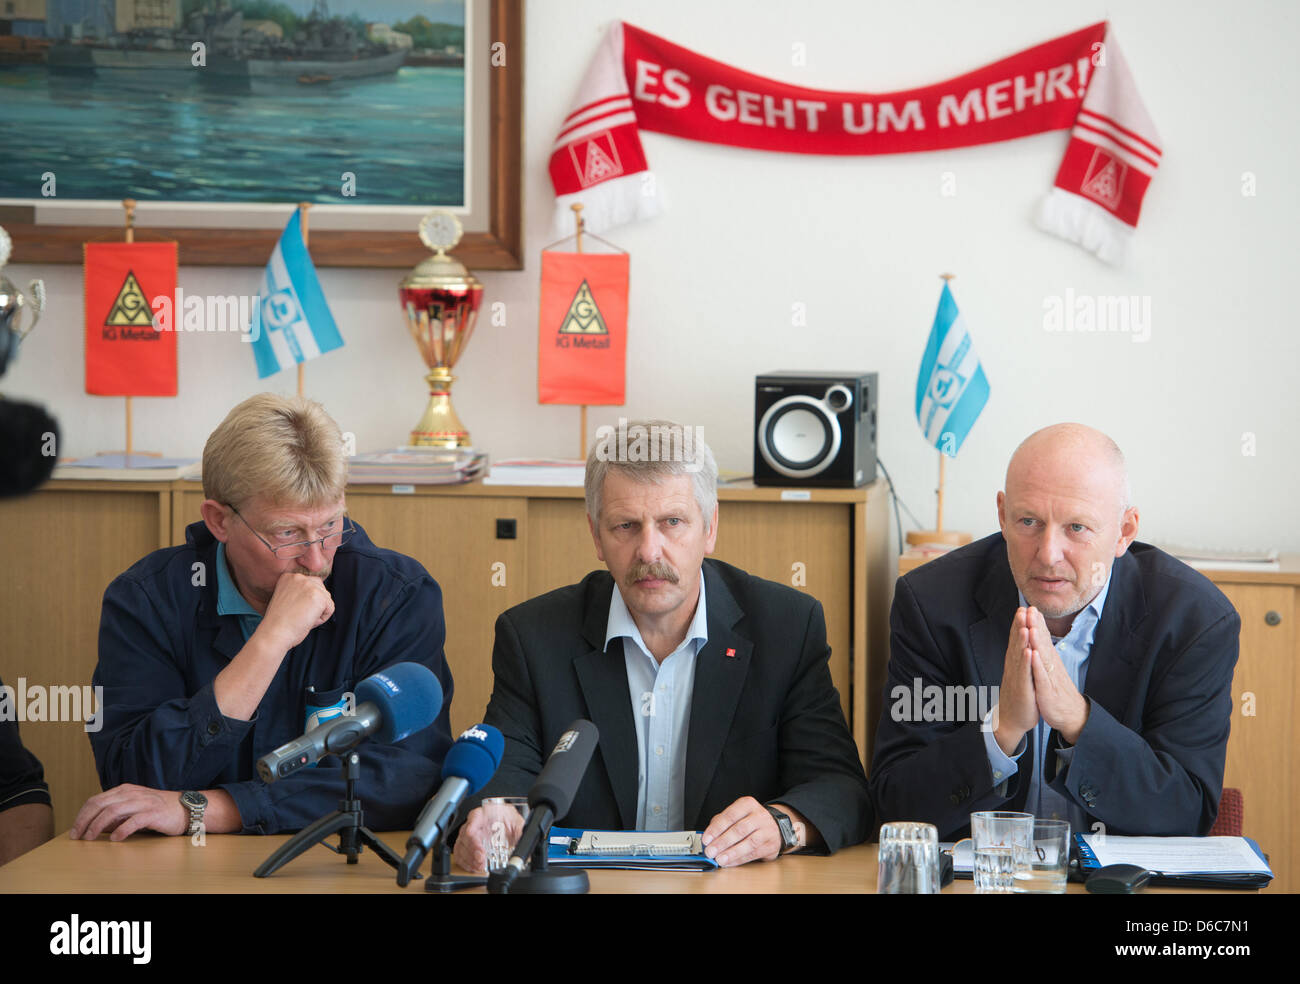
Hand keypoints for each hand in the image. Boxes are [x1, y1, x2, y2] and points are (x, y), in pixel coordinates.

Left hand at [69, 784, 186, 840]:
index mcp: (125, 790)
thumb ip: (116, 813)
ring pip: (112, 812)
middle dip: (84, 821)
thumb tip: (94, 826)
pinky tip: (114, 839)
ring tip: (90, 838)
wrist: (185, 808)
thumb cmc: (158, 809)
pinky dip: (120, 830)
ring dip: (97, 826)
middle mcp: (132, 794)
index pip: (95, 800)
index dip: (82, 815)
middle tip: (77, 836)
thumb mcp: (133, 806)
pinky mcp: (153, 813)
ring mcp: (143, 802)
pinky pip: (133, 821)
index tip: (75, 830)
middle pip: (100, 805)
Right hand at [257, 572, 334, 651]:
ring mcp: (309, 585)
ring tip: (300, 617)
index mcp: (288, 577)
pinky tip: (306, 621)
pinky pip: (330, 609)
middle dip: (314, 606)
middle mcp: (299, 577)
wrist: (274, 633)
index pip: (311, 585)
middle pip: (321, 590)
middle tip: (297, 615)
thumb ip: (299, 592)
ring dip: (317, 613)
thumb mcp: (286, 599)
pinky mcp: (319, 597)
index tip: (291, 609)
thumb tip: (315, 595)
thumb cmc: (278, 623)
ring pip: (326, 600)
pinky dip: (321, 619)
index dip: (305, 602)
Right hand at [452, 804, 527, 873]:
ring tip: (479, 867)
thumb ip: (520, 831)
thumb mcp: (517, 823)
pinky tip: (474, 866)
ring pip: (460, 846)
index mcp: (484, 813)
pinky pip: (459, 853)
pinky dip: (465, 862)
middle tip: (481, 862)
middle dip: (472, 853)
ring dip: (468, 859)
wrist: (507, 821)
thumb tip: (527, 842)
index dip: (475, 841)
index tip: (481, 852)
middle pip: (465, 838)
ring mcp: (468, 833)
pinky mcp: (467, 842)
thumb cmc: (508, 818)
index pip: (472, 823)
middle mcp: (473, 822)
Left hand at [702, 796, 782, 866]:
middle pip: (739, 829)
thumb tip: (709, 838)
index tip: (706, 839)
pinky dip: (740, 859)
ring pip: (749, 843)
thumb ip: (721, 823)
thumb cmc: (749, 821)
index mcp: (747, 804)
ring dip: (732, 852)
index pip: (730, 816)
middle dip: (722, 842)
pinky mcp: (771, 845)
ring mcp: (767, 830)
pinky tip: (730, 862)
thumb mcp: (736, 815)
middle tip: (710, 851)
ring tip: (719, 859)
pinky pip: (754, 853)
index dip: (716, 829)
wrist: (775, 826)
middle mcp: (759, 815)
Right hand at [993, 607, 1038, 754]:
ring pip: (1019, 656)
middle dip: (1019, 626)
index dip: (1019, 624)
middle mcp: (1013, 668)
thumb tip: (1022, 644)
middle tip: (1021, 609)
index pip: (1016, 640)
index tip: (1022, 609)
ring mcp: (1017, 678)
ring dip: (1021, 640)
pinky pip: (1024, 674)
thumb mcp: (1020, 674)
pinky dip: (1025, 662)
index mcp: (1014, 664)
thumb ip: (1020, 659)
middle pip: (1015, 644)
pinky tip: (1028, 651)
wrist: (1012, 720)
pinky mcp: (1022, 689)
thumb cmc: (1019, 696)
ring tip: (1024, 625)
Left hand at [1024, 607, 1088, 742]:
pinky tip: (1034, 655)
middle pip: (1043, 643)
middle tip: (1031, 609)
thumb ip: (1046, 654)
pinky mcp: (1048, 690)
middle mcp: (1051, 666)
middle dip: (1036, 626)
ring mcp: (1050, 678)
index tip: (1031, 607)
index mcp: (1050, 661)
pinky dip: (1037, 666)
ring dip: (1038, 642)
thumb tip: (1041, 638)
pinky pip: (1042, 677)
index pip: (1043, 639)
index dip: (1037, 623)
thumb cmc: (1057, 690)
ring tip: (1032, 627)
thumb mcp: (1050, 670)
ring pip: (1043, 657)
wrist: (1070, 714)